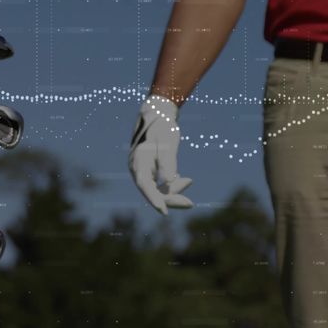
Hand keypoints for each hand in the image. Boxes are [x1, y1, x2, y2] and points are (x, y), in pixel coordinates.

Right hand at [128, 94, 193, 215]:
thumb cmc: (163, 127)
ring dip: (172, 190)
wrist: (158, 116)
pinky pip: (158, 184)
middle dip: (170, 198)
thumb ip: (168, 162)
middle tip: (190, 203)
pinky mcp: (148, 171)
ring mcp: (141, 171)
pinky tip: (182, 179)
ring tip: (189, 180)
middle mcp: (136, 168)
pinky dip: (170, 184)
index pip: (145, 185)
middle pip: (151, 191)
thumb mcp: (168, 143)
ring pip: (156, 189)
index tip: (164, 212)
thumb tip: (170, 181)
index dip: (154, 199)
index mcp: (139, 161)